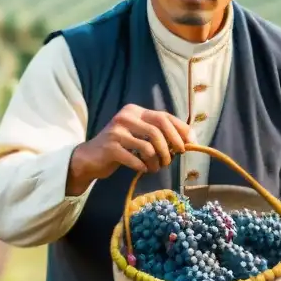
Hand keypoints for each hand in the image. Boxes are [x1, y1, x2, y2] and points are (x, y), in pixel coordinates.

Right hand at [66, 104, 191, 193]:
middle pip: (158, 129)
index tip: (190, 144)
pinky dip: (144, 167)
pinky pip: (136, 159)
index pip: (164, 116)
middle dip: (171, 146)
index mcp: (135, 111)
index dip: (180, 130)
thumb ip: (159, 134)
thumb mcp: (139, 135)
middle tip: (173, 159)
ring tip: (156, 168)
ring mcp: (116, 131)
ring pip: (149, 146)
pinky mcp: (110, 147)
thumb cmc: (121, 148)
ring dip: (157, 161)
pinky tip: (143, 169)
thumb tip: (190, 140)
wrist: (90, 158)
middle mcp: (125, 117)